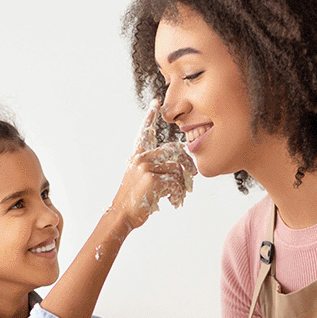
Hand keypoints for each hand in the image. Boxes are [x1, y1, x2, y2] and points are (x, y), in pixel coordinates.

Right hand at [110, 100, 195, 229]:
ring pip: (177, 169)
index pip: (144, 132)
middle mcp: (141, 158)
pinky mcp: (152, 179)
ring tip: (178, 197)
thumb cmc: (135, 200)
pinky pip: (176, 182)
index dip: (150, 117)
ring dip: (182, 186)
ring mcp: (146, 167)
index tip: (156, 102)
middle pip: (174, 150)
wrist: (123, 215)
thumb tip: (181, 167)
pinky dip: (178, 194)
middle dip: (187, 162)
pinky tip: (173, 202)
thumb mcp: (141, 179)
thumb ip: (155, 168)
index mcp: (137, 156)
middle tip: (193, 176)